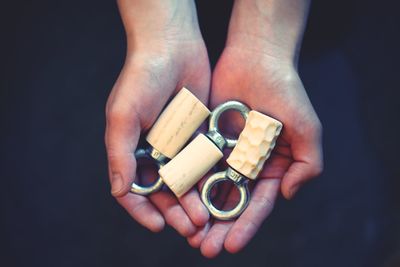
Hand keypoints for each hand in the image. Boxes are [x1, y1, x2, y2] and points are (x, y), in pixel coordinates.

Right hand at [105, 0, 209, 234]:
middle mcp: (154, 151)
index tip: (158, 226)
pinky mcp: (199, 135)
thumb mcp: (123, 115)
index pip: (133, 190)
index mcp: (131, 149)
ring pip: (187, 182)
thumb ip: (120, 154)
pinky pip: (205, 162)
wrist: (172, 47)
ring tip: (206, 218)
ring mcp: (177, 145)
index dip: (143, 210)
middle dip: (176, 211)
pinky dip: (210, 180)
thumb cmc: (140, 78)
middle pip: (164, 191)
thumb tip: (119, 191)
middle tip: (191, 227)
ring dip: (195, 201)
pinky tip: (219, 194)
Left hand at [189, 42, 322, 257]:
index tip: (232, 245)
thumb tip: (287, 195)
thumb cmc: (286, 91)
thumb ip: (308, 165)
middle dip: (220, 227)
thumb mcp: (306, 129)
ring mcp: (225, 153)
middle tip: (205, 249)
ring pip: (210, 189)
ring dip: (200, 213)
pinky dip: (187, 184)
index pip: (258, 204)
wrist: (256, 58)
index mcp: (271, 167)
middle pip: (232, 203)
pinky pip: (195, 163)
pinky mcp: (205, 139)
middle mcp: (247, 164)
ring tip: (189, 235)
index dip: (246, 226)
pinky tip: (177, 202)